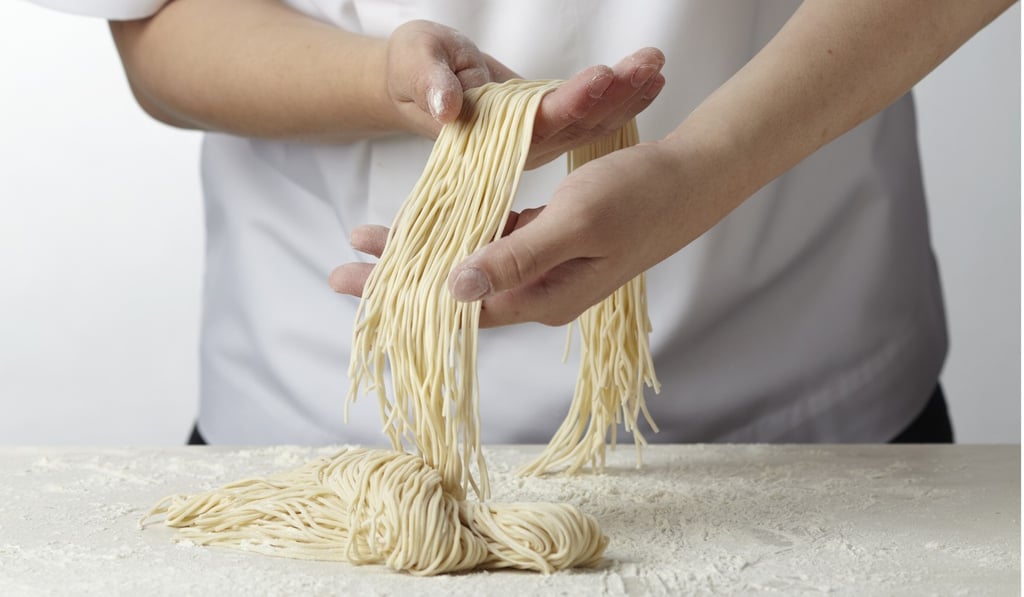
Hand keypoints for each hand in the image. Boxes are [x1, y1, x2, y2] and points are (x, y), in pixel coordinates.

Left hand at [331, 140, 724, 327]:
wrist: (691, 179)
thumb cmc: (638, 196)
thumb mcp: (574, 223)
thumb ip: (515, 257)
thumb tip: (454, 290)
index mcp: (543, 295)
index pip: (457, 305)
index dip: (402, 293)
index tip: (353, 284)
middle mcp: (541, 291)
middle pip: (456, 289)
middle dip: (399, 276)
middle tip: (343, 267)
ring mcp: (550, 268)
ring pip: (472, 264)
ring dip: (427, 250)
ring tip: (379, 239)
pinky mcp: (557, 242)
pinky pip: (497, 243)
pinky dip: (465, 233)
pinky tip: (440, 222)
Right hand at [385, 21, 665, 167]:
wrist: (413, 83)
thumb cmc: (411, 72)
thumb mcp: (414, 67)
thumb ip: (430, 83)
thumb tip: (447, 105)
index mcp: (491, 137)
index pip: (538, 123)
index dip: (571, 102)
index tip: (601, 78)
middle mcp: (522, 145)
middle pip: (576, 124)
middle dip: (615, 94)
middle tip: (647, 64)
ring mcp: (539, 137)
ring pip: (591, 121)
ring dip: (627, 93)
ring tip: (656, 63)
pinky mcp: (549, 124)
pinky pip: (590, 112)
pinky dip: (620, 94)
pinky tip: (649, 76)